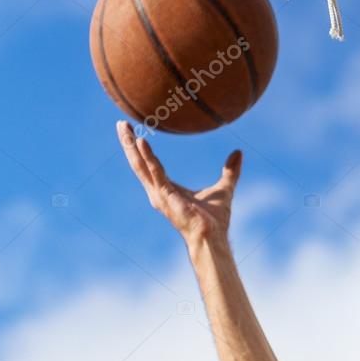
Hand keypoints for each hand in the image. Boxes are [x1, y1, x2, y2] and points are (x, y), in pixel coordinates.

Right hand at [118, 121, 241, 248]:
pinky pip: (154, 172)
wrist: (213, 237)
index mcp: (167, 189)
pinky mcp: (165, 196)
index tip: (134, 132)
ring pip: (140, 165)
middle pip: (138, 162)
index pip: (148, 165)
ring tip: (123, 126)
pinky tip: (140, 142)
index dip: (140, 150)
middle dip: (128, 143)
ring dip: (130, 146)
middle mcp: (157, 191)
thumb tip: (238, 153)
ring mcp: (159, 194)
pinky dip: (148, 156)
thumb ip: (230, 171)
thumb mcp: (224, 188)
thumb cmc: (215, 219)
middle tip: (120, 123)